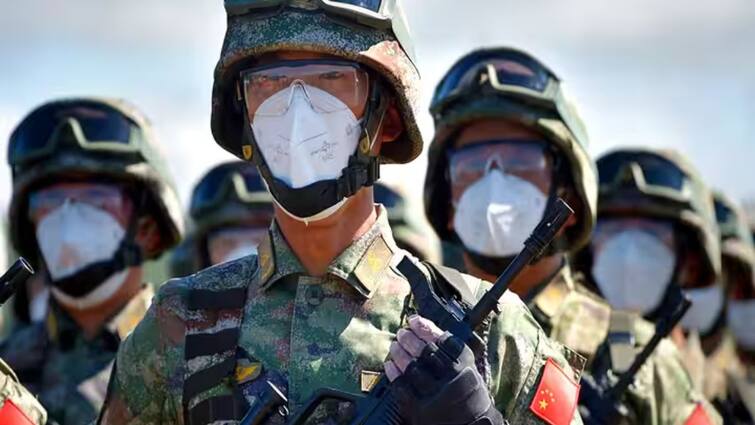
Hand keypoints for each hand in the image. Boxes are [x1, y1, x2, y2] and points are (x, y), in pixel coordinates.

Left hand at [384, 315, 504, 424]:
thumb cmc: (470, 395)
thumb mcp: (469, 370)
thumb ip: (452, 353)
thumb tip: (426, 330)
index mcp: (464, 364)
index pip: (443, 339)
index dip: (425, 327)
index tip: (414, 320)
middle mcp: (451, 377)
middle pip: (425, 350)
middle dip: (409, 338)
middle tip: (401, 333)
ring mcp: (435, 393)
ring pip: (412, 366)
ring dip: (399, 352)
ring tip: (394, 346)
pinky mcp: (421, 409)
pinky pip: (402, 386)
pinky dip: (393, 372)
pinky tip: (390, 364)